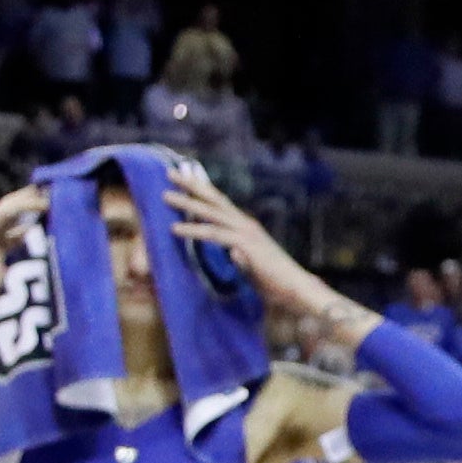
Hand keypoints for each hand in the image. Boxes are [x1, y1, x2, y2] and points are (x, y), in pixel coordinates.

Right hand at [0, 185, 42, 302]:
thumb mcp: (7, 271)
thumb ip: (20, 265)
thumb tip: (42, 269)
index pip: (20, 227)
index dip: (34, 222)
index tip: (49, 219)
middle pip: (17, 211)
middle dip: (33, 204)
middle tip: (50, 197)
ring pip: (15, 205)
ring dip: (32, 199)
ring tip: (49, 194)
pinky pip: (13, 208)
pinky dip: (29, 204)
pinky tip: (43, 203)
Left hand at [164, 162, 362, 347]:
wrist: (296, 289)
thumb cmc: (276, 282)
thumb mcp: (253, 264)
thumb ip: (240, 257)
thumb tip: (232, 252)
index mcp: (247, 227)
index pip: (221, 204)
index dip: (204, 191)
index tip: (185, 180)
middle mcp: (246, 224)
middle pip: (215, 200)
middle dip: (192, 186)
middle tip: (170, 173)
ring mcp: (246, 233)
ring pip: (211, 214)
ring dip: (187, 204)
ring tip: (165, 196)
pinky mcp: (244, 245)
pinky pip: (213, 235)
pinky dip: (193, 230)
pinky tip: (175, 229)